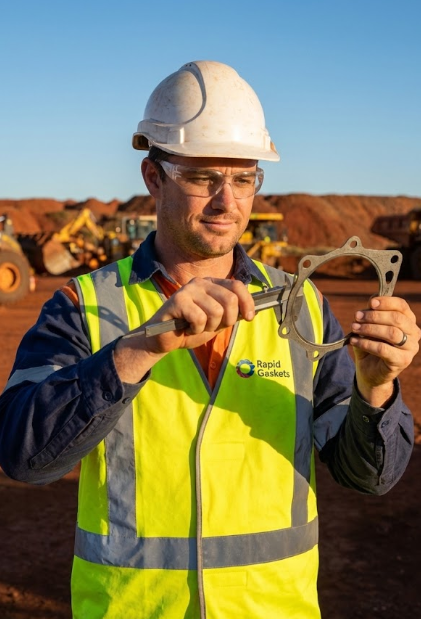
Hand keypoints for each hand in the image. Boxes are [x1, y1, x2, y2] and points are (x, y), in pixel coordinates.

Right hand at [114, 278, 255, 382]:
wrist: (164, 339)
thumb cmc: (191, 328)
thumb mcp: (217, 321)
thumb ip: (231, 313)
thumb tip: (251, 311)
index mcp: (212, 284)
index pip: (237, 286)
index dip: (247, 302)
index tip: (248, 318)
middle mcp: (201, 282)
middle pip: (230, 299)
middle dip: (227, 319)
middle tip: (213, 326)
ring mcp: (188, 290)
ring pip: (216, 311)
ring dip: (209, 326)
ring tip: (198, 327)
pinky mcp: (177, 300)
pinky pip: (199, 318)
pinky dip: (196, 329)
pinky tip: (188, 328)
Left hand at [350, 296, 419, 405]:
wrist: (370, 370)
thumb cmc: (372, 344)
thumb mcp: (370, 325)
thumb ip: (373, 312)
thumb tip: (372, 300)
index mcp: (408, 320)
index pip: (402, 306)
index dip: (386, 302)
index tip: (370, 303)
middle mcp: (414, 333)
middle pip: (397, 319)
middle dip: (374, 316)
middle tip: (357, 317)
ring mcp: (411, 348)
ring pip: (392, 333)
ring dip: (370, 328)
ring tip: (354, 328)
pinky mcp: (402, 361)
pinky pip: (383, 349)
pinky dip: (366, 343)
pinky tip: (355, 341)